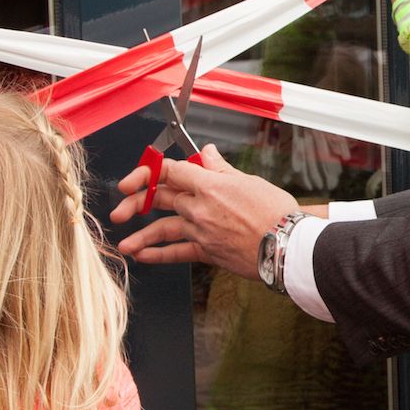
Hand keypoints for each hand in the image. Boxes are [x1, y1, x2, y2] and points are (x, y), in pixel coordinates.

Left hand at [111, 146, 297, 278]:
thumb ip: (221, 169)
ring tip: (123, 243)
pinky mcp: (207, 252)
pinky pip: (177, 253)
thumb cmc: (276, 212)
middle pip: (159, 198)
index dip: (149, 171)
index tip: (136, 178)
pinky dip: (158, 255)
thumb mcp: (248, 181)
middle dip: (136, 201)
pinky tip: (143, 256)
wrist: (289, 244)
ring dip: (140, 235)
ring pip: (162, 229)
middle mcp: (199, 207)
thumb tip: (207, 153)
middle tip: (120, 208)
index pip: (170, 171)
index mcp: (209, 185)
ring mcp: (201, 231)